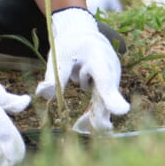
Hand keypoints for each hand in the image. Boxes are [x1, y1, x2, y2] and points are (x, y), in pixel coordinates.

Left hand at [36, 8, 129, 132]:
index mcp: (97, 55)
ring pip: (105, 101)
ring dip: (94, 116)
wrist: (83, 34)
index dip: (112, 96)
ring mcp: (112, 77)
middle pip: (108, 95)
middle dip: (100, 115)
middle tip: (91, 131)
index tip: (121, 111)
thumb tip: (43, 94)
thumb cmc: (70, 45)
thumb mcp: (59, 56)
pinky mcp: (109, 85)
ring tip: (79, 128)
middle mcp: (110, 67)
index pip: (105, 78)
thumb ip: (54, 76)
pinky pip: (102, 102)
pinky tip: (82, 126)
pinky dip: (93, 114)